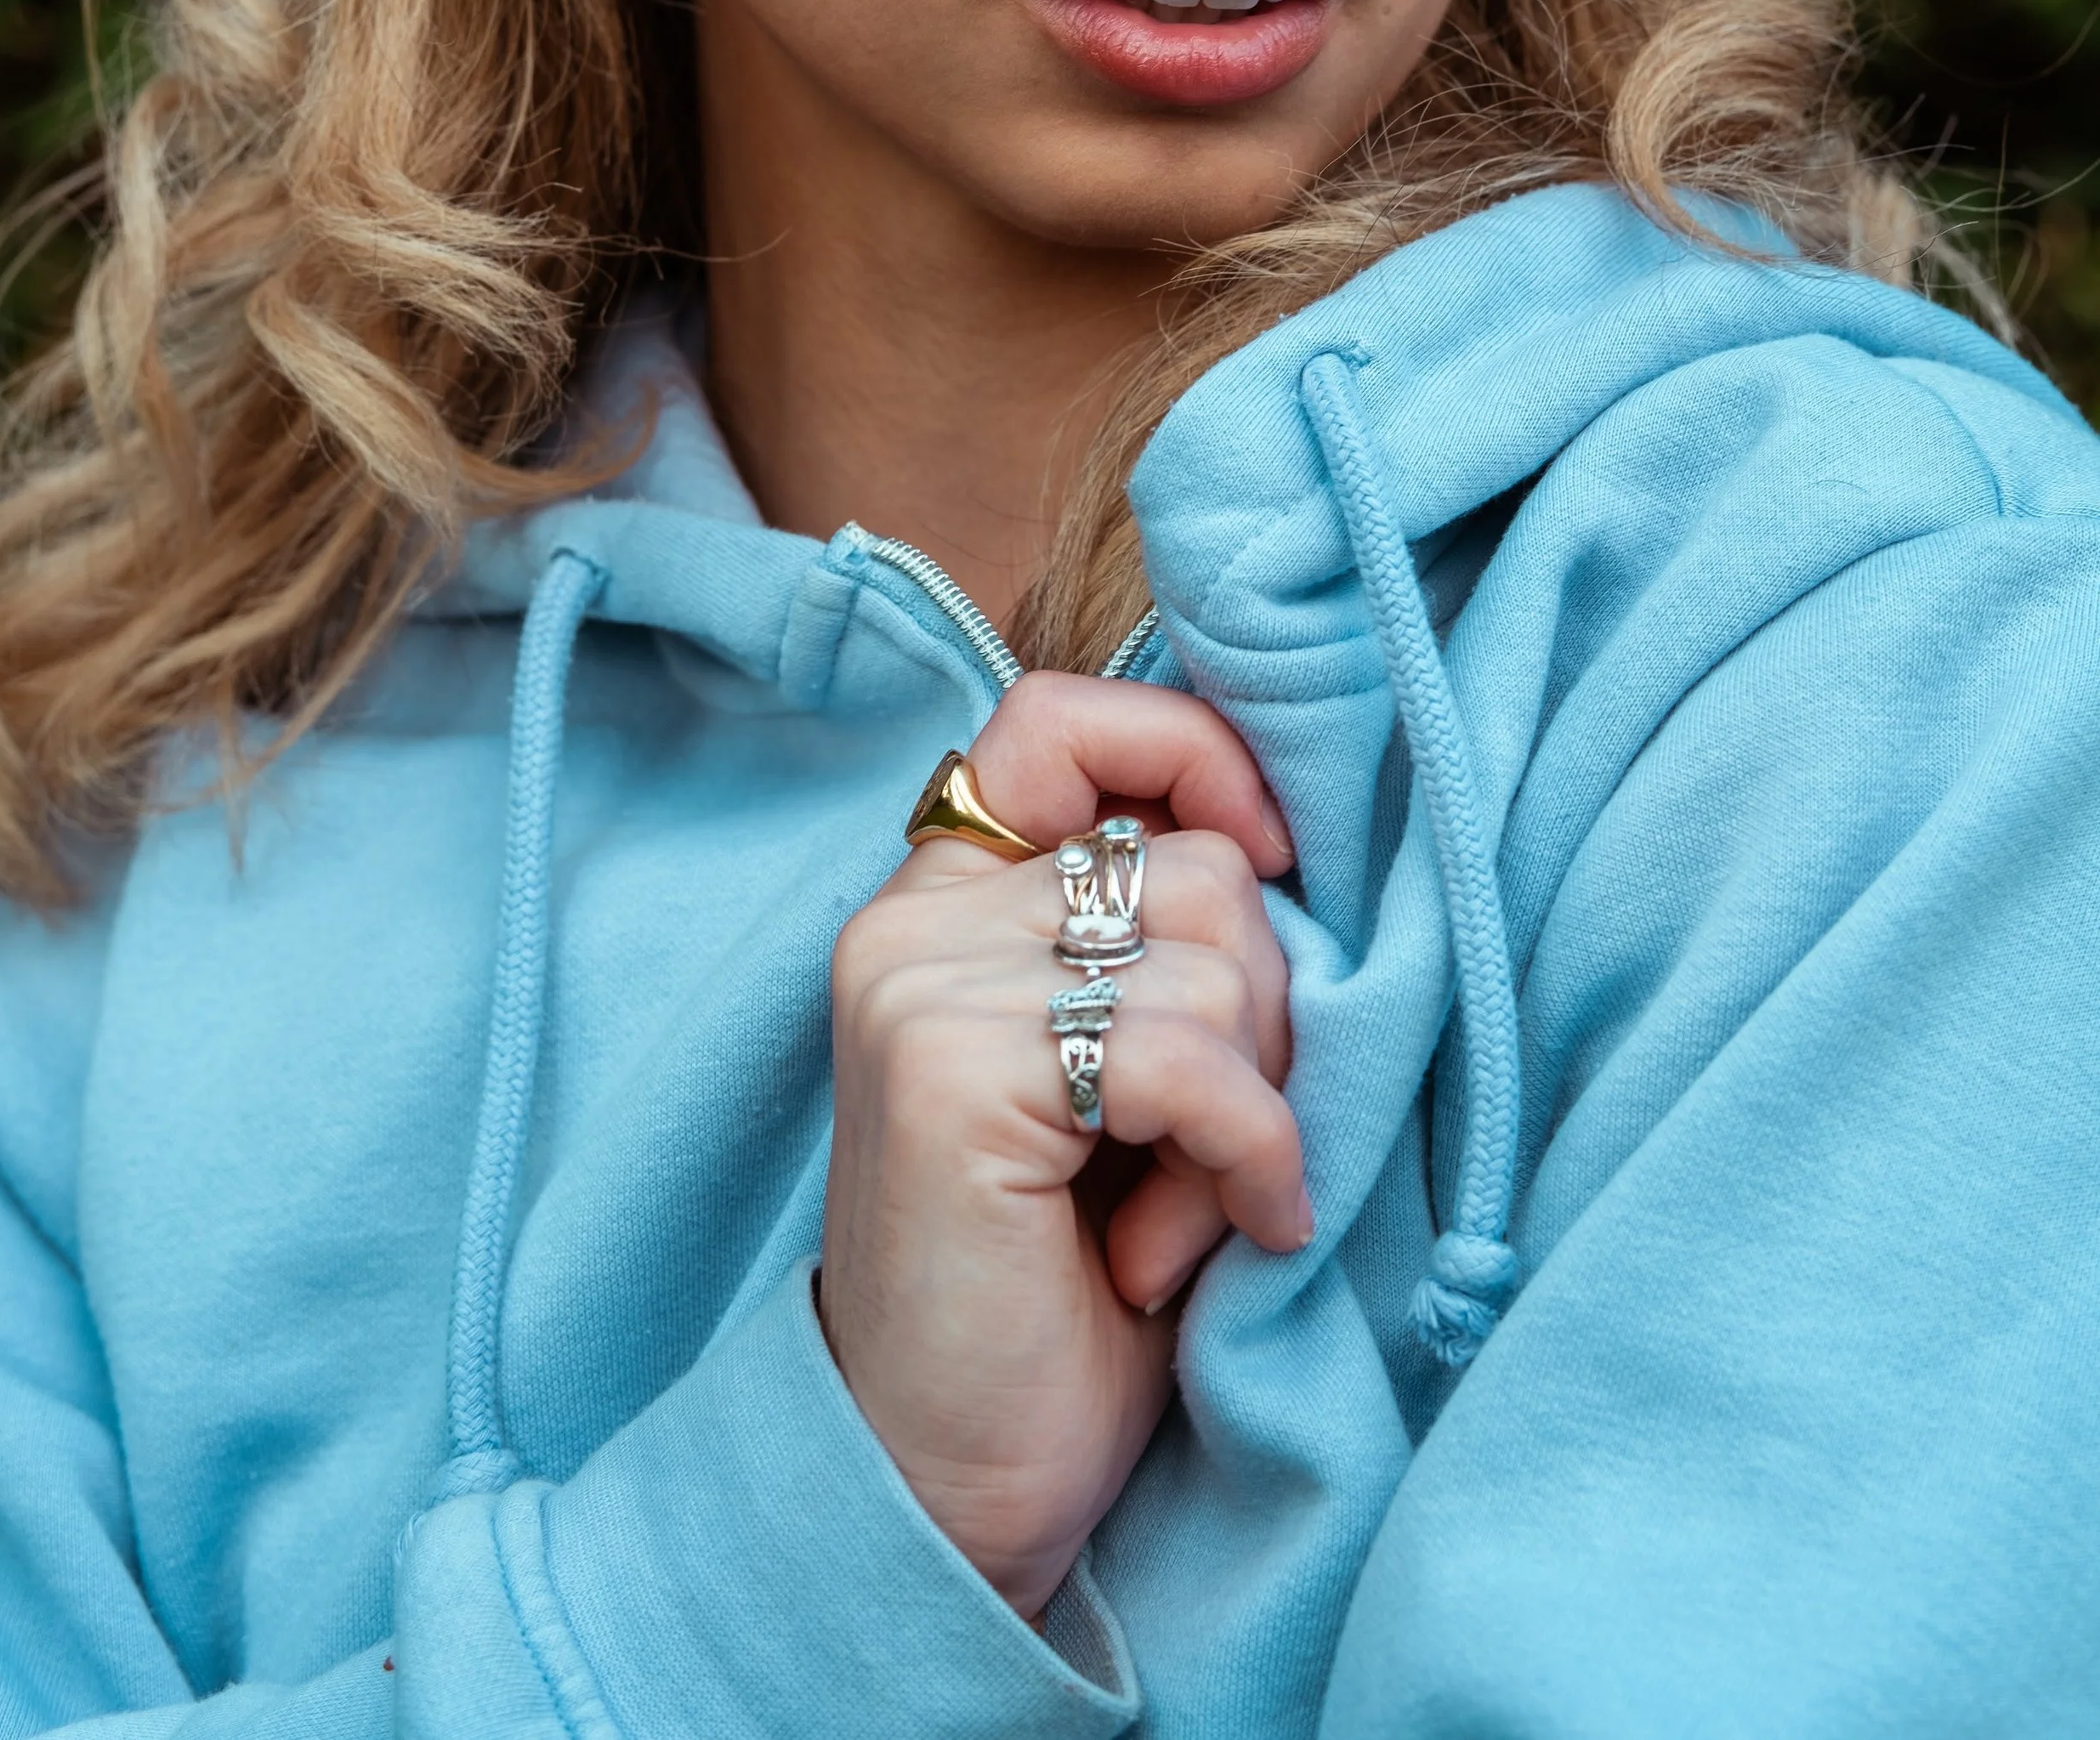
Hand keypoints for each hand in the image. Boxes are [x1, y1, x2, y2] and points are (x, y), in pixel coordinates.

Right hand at [819, 673, 1305, 1616]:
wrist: (942, 1490)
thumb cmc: (1061, 1294)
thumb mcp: (1122, 1078)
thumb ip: (1162, 944)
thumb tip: (1297, 845)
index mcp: (942, 901)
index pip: (1061, 718)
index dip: (1192, 757)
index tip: (1274, 860)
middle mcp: (911, 919)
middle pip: (1200, 865)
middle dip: (1265, 1018)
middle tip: (1202, 1153)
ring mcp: (920, 987)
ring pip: (1216, 953)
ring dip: (1249, 1107)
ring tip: (1171, 1212)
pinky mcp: (950, 1072)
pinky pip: (1188, 1053)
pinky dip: (1245, 1153)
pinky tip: (1199, 1248)